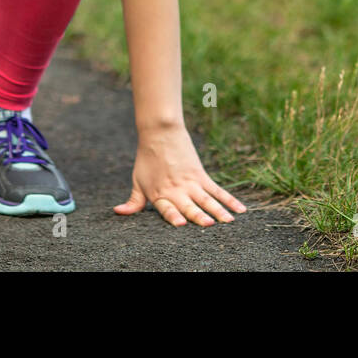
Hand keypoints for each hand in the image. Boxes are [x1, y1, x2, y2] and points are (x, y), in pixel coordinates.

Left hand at [113, 124, 247, 225]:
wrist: (160, 133)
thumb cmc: (146, 159)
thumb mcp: (137, 181)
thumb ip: (133, 202)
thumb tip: (118, 212)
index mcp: (159, 194)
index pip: (167, 209)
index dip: (174, 216)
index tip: (181, 223)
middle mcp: (176, 190)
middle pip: (190, 206)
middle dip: (200, 216)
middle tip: (210, 224)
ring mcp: (191, 183)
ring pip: (207, 199)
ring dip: (218, 211)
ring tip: (228, 221)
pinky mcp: (201, 175)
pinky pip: (218, 190)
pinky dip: (229, 200)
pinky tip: (240, 209)